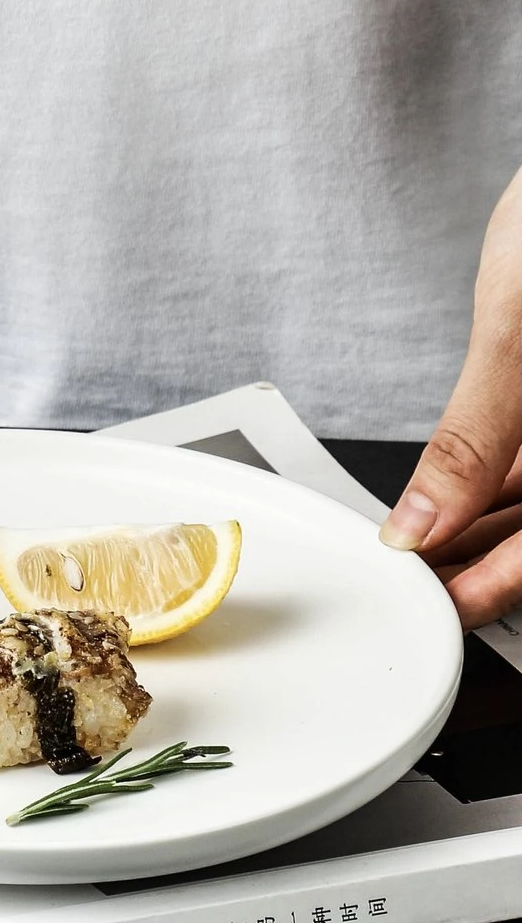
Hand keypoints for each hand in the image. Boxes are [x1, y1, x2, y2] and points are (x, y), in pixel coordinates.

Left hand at [378, 167, 521, 629]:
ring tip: (426, 555)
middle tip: (421, 588)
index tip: (437, 606)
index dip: (498, 585)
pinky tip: (459, 506)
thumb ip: (474, 436)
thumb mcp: (519, 325)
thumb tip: (420, 525)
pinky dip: (501, 486)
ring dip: (490, 531)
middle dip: (489, 565)